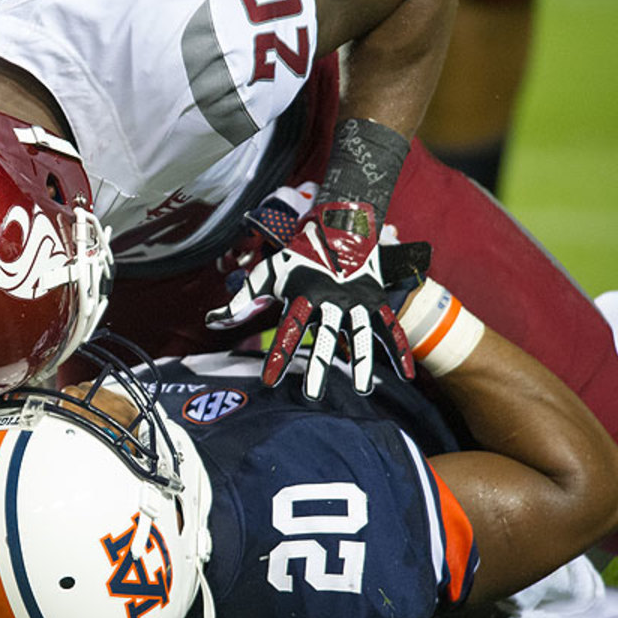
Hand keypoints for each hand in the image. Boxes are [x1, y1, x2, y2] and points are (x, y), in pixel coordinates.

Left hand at [206, 201, 415, 398]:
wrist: (339, 222)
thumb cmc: (297, 255)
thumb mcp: (267, 274)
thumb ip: (241, 300)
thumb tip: (211, 322)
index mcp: (303, 294)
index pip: (288, 331)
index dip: (278, 355)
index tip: (269, 381)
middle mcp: (331, 298)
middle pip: (324, 337)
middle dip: (319, 366)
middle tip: (312, 396)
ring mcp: (357, 299)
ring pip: (361, 334)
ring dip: (362, 362)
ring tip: (361, 389)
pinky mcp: (375, 299)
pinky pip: (390, 326)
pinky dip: (399, 348)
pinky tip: (406, 374)